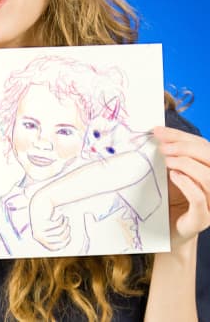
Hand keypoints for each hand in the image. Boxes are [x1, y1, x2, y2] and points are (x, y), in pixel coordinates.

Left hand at [29, 191, 70, 250]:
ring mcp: (39, 229)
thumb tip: (64, 242)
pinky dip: (61, 219)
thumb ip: (53, 236)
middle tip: (68, 224)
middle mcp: (38, 236)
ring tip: (65, 218)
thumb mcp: (48, 228)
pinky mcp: (42, 222)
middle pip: (59, 239)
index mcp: (39, 239)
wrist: (39, 201)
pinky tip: (61, 215)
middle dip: (67, 231)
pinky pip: (57, 224)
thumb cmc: (45, 215)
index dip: (63, 243)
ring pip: (59, 231)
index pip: (54, 248)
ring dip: (65, 224)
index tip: (69, 236)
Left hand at [154, 126, 209, 246]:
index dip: (181, 136)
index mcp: (209, 170)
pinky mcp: (202, 220)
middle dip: (184, 147)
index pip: (203, 146)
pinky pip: (199, 199)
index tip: (158, 131)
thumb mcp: (170, 172)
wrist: (166, 231)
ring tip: (166, 160)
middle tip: (162, 147)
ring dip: (185, 163)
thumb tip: (158, 134)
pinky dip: (186, 183)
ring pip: (209, 177)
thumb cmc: (169, 198)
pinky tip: (172, 175)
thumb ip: (170, 156)